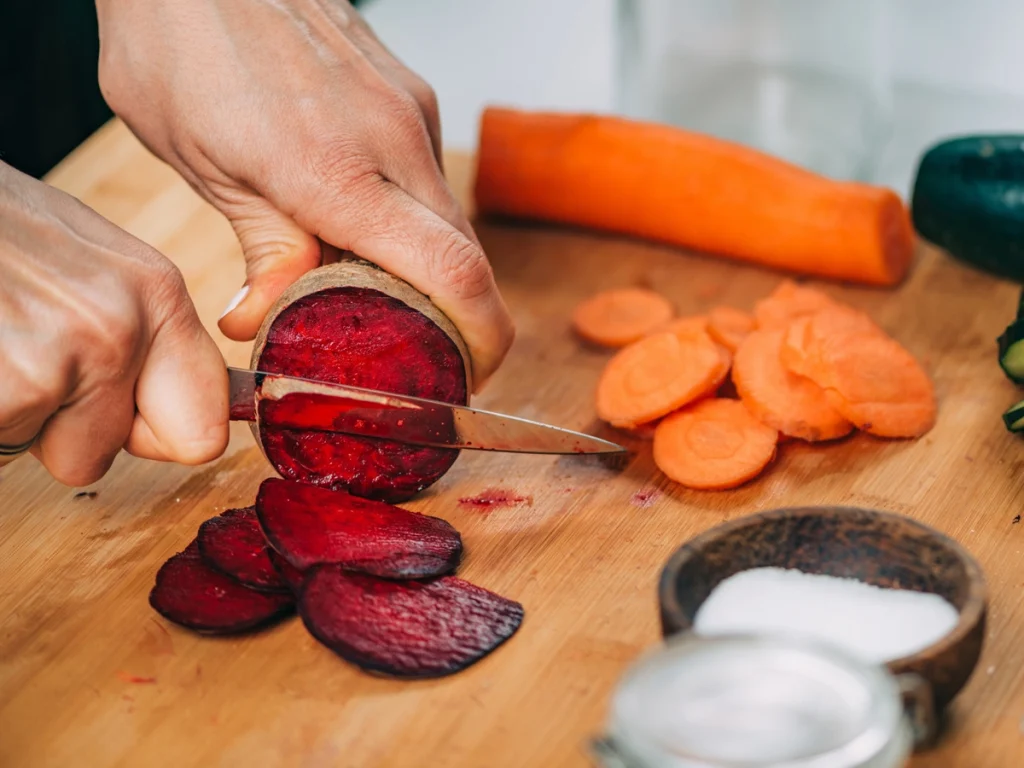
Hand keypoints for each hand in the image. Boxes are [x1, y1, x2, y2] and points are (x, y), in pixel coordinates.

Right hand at [0, 162, 227, 484]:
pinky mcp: (4, 391)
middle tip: (24, 360)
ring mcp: (54, 363)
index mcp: (156, 294)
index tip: (123, 419)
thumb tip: (183, 409)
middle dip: (64, 432)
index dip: (152, 437)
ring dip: (13, 412)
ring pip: (42, 451)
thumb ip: (141, 329)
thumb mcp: (90, 258)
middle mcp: (119, 330)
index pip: (203, 432)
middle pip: (103, 454)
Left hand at [95, 0, 513, 386]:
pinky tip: (360, 223)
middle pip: (467, 257)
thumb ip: (263, 243)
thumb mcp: (201, 161)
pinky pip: (429, 176)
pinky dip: (411, 219)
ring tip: (371, 290)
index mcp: (337, 170)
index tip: (469, 377)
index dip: (480, 338)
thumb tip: (267, 316)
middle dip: (459, 320)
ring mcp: (410, 109)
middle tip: (419, 359)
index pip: (453, 272)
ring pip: (450, 219)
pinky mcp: (408, 92)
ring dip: (429, 270)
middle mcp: (395, 138)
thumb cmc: (181, 42)